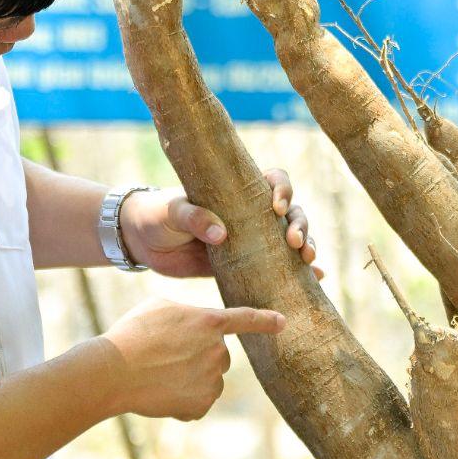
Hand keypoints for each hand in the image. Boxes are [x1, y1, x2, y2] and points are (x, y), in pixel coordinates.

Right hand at [99, 299, 284, 420]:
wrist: (115, 370)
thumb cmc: (132, 334)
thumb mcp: (159, 307)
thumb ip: (187, 314)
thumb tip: (195, 328)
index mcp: (210, 322)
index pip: (246, 319)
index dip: (265, 321)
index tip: (283, 323)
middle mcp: (218, 351)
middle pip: (218, 355)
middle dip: (198, 357)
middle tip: (165, 358)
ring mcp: (212, 380)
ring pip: (208, 380)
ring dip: (190, 379)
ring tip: (159, 375)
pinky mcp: (202, 404)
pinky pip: (198, 402)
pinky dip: (183, 401)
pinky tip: (161, 393)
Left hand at [118, 168, 321, 279]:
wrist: (140, 241)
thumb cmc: (156, 214)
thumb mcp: (173, 210)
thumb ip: (194, 217)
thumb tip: (222, 235)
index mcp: (236, 191)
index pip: (272, 180)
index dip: (282, 189)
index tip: (276, 207)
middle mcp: (249, 212)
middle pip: (290, 212)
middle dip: (300, 224)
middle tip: (295, 243)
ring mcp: (250, 239)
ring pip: (288, 239)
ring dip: (306, 246)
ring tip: (310, 261)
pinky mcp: (243, 264)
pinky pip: (275, 267)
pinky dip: (298, 271)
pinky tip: (317, 278)